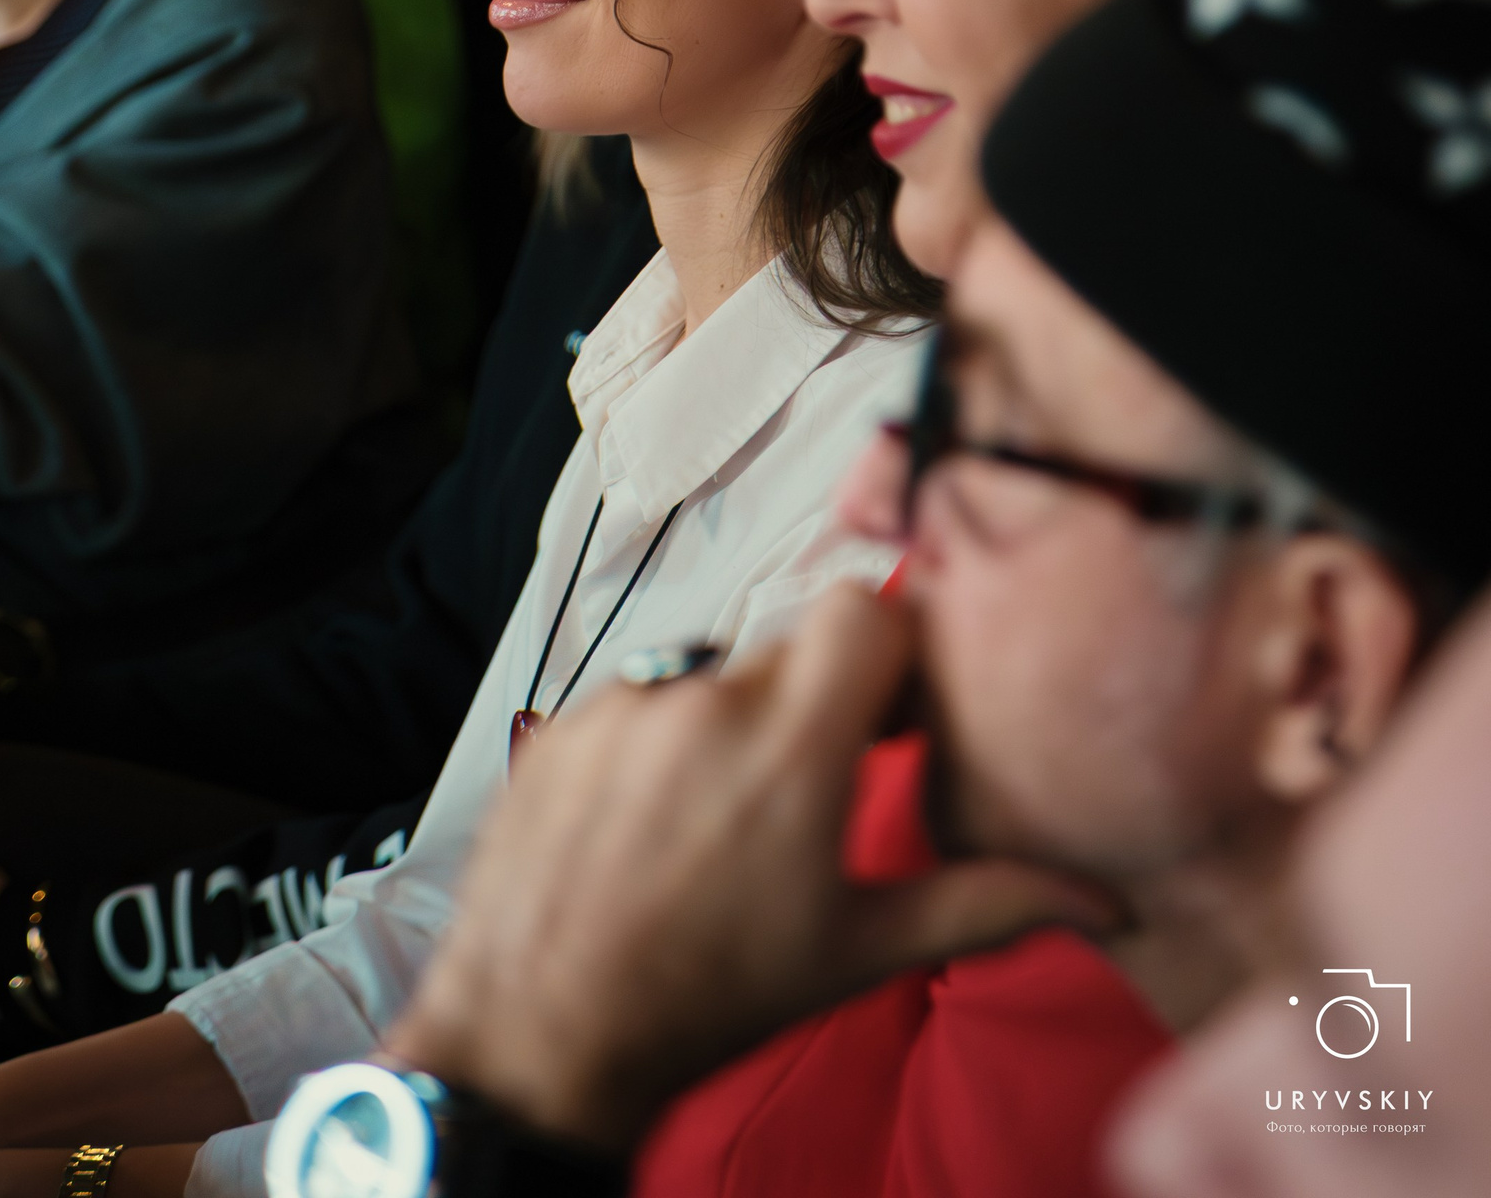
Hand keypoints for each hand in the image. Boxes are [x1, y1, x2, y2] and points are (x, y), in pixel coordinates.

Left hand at [390, 581, 1120, 1151]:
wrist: (545, 1036)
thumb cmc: (708, 998)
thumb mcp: (858, 951)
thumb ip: (985, 903)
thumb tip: (1101, 904)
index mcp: (789, 747)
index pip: (866, 609)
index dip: (892, 650)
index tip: (895, 708)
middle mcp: (705, 703)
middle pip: (792, 648)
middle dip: (817, 704)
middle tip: (817, 785)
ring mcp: (626, 705)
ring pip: (715, 677)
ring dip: (734, 728)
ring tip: (724, 825)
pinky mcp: (568, 720)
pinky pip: (641, 700)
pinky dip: (660, 745)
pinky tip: (657, 824)